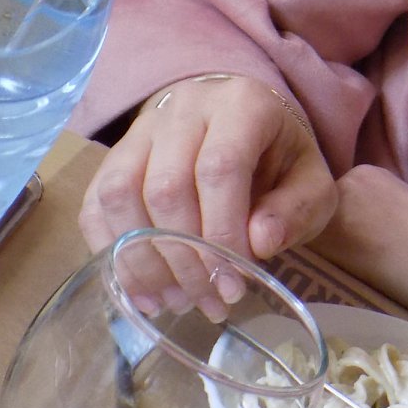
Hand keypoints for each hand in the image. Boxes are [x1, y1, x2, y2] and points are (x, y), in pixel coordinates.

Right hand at [80, 73, 336, 316]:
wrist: (246, 129)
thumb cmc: (281, 161)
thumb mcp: (311, 183)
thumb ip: (296, 211)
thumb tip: (258, 244)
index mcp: (242, 105)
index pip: (220, 167)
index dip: (222, 231)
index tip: (233, 281)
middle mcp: (185, 107)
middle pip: (166, 187)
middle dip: (185, 257)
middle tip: (208, 302)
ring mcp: (142, 129)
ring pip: (121, 196)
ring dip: (144, 260)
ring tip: (175, 302)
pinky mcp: (112, 156)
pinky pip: (95, 205)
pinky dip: (112, 253)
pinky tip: (142, 291)